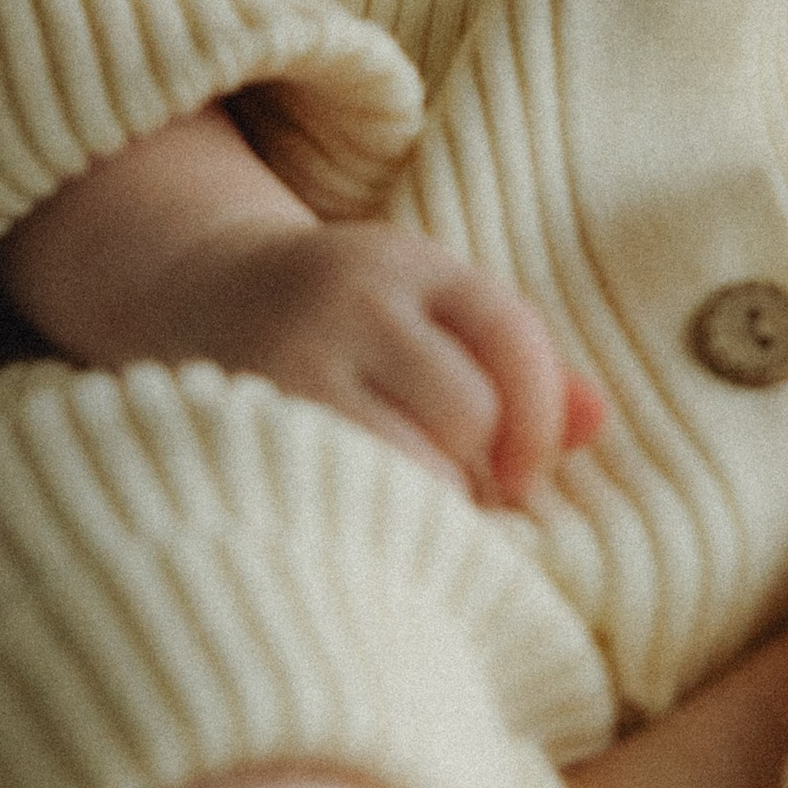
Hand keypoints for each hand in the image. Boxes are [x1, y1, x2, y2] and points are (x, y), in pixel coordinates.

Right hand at [0, 107, 603, 503]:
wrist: (187, 291)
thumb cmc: (342, 322)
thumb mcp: (427, 313)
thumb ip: (518, 366)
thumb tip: (600, 425)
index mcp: (408, 262)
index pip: (510, 332)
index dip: (540, 415)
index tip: (527, 474)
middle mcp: (350, 300)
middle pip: (467, 408)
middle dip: (481, 471)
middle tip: (459, 499)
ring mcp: (292, 360)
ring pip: (409, 462)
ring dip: (429, 503)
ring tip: (407, 510)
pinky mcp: (248, 420)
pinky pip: (343, 493)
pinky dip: (372, 522)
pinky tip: (364, 526)